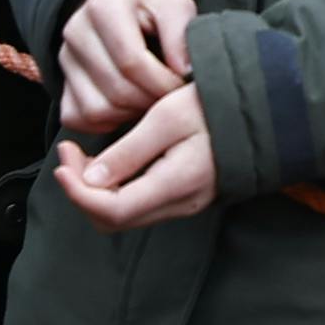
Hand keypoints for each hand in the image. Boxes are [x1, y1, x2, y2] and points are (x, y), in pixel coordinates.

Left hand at [53, 83, 218, 231]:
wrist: (262, 110)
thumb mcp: (168, 117)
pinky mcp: (185, 196)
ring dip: (95, 190)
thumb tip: (90, 180)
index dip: (78, 192)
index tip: (62, 159)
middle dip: (81, 190)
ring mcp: (184, 204)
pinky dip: (114, 188)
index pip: (112, 211)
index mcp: (175, 185)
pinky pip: (139, 204)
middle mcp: (180, 204)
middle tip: (69, 152)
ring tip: (83, 154)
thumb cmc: (215, 105)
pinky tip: (108, 160)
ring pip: (124, 215)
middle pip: (114, 219)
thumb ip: (129, 152)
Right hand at [58, 0, 195, 135]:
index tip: (182, 84)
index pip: (132, 63)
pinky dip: (106, 121)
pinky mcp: (62, 82)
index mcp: (103, 7)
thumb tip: (185, 72)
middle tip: (171, 95)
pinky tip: (128, 106)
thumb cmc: (151, 3)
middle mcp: (76, 32)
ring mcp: (65, 59)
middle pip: (117, 90)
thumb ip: (181, 33)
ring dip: (131, 113)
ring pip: (97, 110)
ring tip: (151, 97)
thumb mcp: (174, 4)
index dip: (163, 83)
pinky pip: (79, 118)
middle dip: (151, 101)